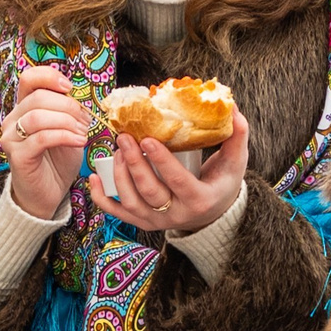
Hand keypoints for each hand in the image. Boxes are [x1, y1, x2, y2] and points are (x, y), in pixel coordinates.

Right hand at [4, 69, 90, 221]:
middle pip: (37, 97)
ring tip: (83, 132)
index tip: (69, 87)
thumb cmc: (57, 160)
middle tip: (86, 119)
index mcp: (24, 108)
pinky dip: (65, 136)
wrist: (48, 193)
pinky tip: (80, 141)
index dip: (50, 77)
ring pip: (37, 117)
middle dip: (68, 105)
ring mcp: (12, 138)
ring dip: (66, 121)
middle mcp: (12, 120)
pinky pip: (41, 138)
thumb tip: (85, 97)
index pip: (29, 79)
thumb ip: (69, 111)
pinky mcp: (18, 156)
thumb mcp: (68, 129)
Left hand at [90, 109, 251, 234]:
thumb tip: (233, 108)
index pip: (177, 181)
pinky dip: (101, 197)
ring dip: (118, 175)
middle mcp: (175, 215)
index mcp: (199, 200)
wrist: (212, 215)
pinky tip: (93, 177)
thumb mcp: (235, 163)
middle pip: (149, 191)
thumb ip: (237, 136)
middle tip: (124, 138)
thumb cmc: (222, 183)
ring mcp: (156, 221)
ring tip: (116, 150)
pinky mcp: (141, 222)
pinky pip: (116, 214)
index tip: (147, 139)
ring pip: (130, 202)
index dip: (162, 161)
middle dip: (133, 163)